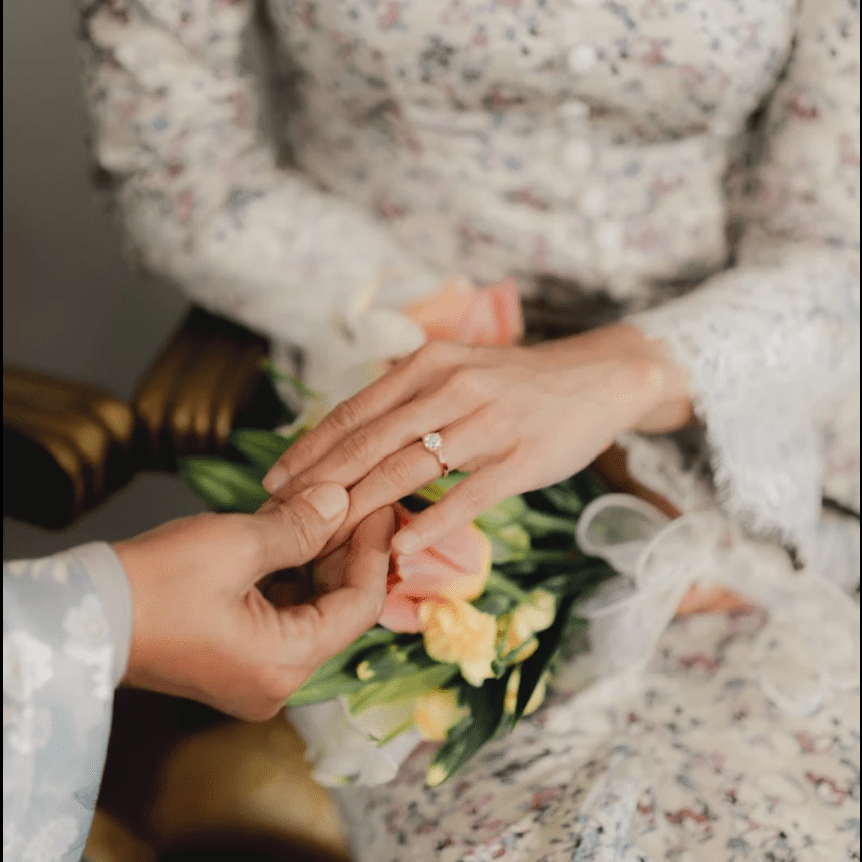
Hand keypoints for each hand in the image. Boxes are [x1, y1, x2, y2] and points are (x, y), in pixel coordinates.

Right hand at [113, 484, 393, 720]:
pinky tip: (294, 532)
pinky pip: (284, 614)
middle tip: (355, 500)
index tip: (382, 504)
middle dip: (347, 550)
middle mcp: (278, 680)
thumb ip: (301, 525)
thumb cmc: (155, 584)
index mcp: (286, 663)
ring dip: (320, 557)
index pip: (360, 605)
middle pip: (339, 608)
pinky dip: (293, 573)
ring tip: (325, 508)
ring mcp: (256, 673)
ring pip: (312, 608)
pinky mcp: (237, 658)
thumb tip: (340, 500)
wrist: (83, 615)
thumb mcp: (237, 544)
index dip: (376, 550)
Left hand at [262, 324, 692, 555]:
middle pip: (369, 442)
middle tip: (283, 518)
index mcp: (427, 364)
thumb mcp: (457, 369)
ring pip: (407, 468)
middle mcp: (450, 386)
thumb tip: (354, 435)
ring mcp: (487, 421)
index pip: (354, 412)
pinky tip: (401, 548)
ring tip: (324, 540)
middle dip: (320, 485)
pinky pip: (467, 494)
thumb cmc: (517, 383)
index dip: (310, 449)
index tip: (275, 481)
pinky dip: (430, 522)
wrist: (598, 378)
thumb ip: (409, 396)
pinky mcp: (521, 457)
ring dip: (359, 508)